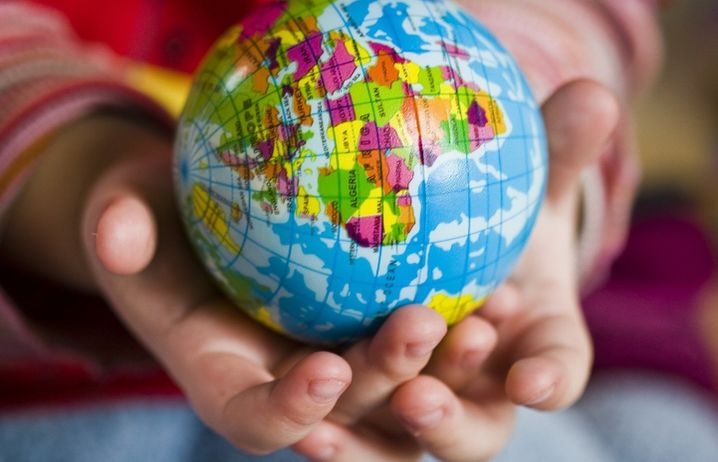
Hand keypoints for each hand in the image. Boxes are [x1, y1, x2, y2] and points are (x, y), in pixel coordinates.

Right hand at [1, 113, 453, 455]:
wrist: (206, 210)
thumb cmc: (158, 213)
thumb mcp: (125, 206)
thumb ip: (116, 225)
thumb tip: (113, 233)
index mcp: (226, 375)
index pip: (257, 419)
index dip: (290, 412)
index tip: (325, 370)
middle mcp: (291, 380)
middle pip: (348, 408)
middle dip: (386, 380)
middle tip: (424, 322)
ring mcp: (340, 356)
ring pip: (403, 387)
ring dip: (446, 368)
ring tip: (486, 320)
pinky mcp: (376, 324)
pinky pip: (429, 337)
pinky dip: (463, 322)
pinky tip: (503, 288)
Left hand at [291, 79, 619, 461]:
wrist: (435, 234)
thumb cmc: (491, 214)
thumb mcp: (520, 180)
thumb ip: (555, 149)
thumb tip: (592, 94)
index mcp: (531, 344)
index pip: (555, 369)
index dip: (550, 379)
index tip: (533, 379)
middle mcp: (478, 388)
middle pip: (476, 431)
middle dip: (452, 419)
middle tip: (419, 395)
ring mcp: (419, 399)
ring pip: (403, 436)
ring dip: (379, 418)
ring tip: (337, 389)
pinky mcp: (360, 400)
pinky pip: (344, 424)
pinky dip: (323, 424)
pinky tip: (302, 422)